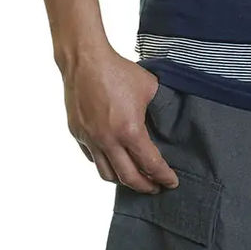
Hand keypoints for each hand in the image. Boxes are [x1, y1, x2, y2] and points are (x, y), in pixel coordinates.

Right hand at [59, 43, 178, 191]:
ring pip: (107, 174)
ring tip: (134, 179)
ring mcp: (91, 139)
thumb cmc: (119, 71)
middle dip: (145, 186)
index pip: (150, 164)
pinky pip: (93, 158)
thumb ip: (160, 106)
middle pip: (128, 178)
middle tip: (156, 188)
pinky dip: (106, 165)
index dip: (163, 176)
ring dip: (123, 181)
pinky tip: (114, 161)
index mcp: (130, 131)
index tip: (172, 182)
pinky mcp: (78, 134)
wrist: (86, 61)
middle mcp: (109, 141)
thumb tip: (169, 117)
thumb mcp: (149, 87)